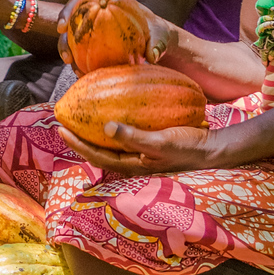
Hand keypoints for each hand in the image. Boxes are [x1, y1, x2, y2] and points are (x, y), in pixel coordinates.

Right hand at [56, 0, 176, 62]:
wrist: (151, 44)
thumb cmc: (155, 34)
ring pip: (69, 32)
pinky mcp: (88, 43)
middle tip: (61, 29)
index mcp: (113, 0)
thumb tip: (153, 56)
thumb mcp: (159, 37)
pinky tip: (77, 71)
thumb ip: (157, 43)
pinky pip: (77, 50)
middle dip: (64, 16)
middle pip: (74, 8)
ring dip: (64, 44)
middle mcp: (96, 10)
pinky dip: (75, 60)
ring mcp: (89, 26)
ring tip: (68, 59)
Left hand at [56, 120, 222, 173]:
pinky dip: (113, 124)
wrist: (213, 148)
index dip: (76, 143)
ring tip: (81, 113)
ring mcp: (140, 153)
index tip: (60, 128)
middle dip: (80, 136)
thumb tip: (106, 127)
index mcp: (131, 165)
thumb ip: (134, 136)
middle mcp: (132, 160)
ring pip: (109, 142)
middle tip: (64, 119)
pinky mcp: (148, 143)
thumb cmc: (188, 147)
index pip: (95, 156)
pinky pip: (123, 133)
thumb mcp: (161, 142)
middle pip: (98, 150)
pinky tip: (111, 109)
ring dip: (93, 130)